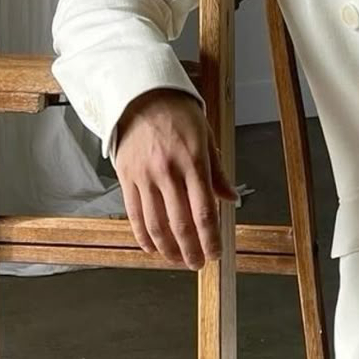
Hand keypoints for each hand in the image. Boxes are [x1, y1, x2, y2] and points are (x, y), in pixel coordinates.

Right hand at [112, 88, 237, 267]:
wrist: (141, 95)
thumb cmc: (177, 113)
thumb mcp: (206, 135)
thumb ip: (217, 171)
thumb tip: (232, 198)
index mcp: (193, 161)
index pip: (204, 211)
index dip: (210, 239)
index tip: (216, 253)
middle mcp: (168, 172)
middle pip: (181, 224)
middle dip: (191, 250)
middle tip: (197, 263)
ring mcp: (145, 176)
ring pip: (156, 224)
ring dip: (168, 248)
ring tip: (177, 259)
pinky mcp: (127, 178)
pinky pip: (134, 214)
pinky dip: (143, 236)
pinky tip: (152, 247)